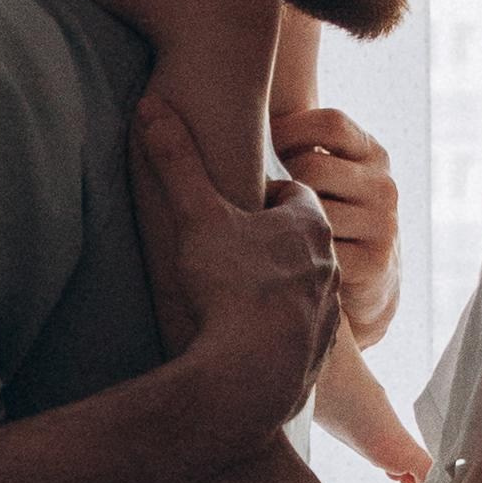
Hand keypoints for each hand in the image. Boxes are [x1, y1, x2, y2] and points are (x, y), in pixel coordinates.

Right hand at [135, 98, 340, 434]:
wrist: (251, 376)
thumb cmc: (229, 288)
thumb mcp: (195, 215)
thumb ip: (175, 160)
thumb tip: (151, 106)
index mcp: (309, 224)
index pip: (294, 195)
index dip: (261, 199)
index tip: (234, 210)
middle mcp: (330, 265)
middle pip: (302, 242)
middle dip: (270, 243)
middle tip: (231, 250)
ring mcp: (329, 313)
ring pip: (305, 288)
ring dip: (277, 288)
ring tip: (237, 296)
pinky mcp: (320, 355)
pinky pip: (300, 334)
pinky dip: (278, 332)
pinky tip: (246, 339)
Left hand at [269, 105, 400, 345]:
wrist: (368, 281)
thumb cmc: (329, 214)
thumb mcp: (328, 174)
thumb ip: (301, 145)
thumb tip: (234, 111)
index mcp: (373, 154)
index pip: (330, 123)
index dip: (286, 131)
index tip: (257, 149)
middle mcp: (384, 186)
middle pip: (313, 168)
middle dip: (276, 182)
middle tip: (249, 198)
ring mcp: (383, 225)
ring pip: (312, 212)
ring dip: (278, 221)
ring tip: (259, 228)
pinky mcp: (375, 263)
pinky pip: (319, 250)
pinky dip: (293, 254)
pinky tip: (280, 257)